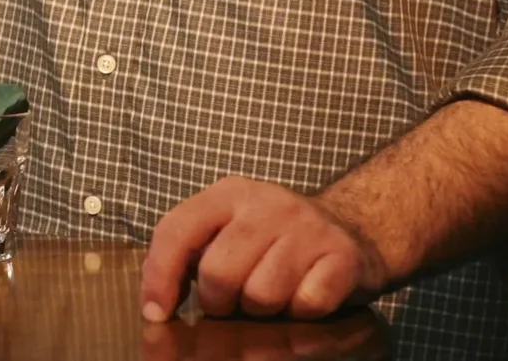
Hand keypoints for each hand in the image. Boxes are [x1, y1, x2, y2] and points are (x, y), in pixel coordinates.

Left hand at [141, 178, 388, 322]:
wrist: (352, 228)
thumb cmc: (275, 239)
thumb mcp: (229, 228)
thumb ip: (190, 253)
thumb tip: (155, 305)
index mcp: (230, 194)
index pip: (177, 230)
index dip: (159, 277)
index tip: (157, 313)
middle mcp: (268, 203)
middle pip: (219, 274)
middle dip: (220, 302)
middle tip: (235, 301)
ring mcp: (307, 227)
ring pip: (262, 295)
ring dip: (263, 310)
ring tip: (273, 295)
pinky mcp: (341, 255)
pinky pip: (306, 304)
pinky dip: (301, 312)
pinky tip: (304, 296)